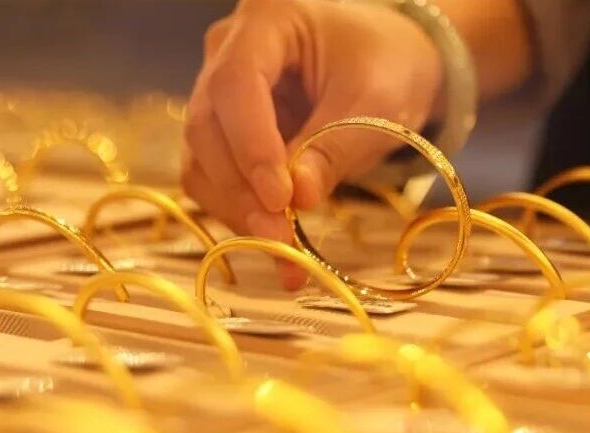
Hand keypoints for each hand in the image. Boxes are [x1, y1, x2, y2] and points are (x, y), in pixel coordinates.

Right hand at [182, 0, 441, 288]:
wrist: (388, 64)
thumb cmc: (386, 65)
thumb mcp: (375, 102)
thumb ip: (333, 148)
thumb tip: (295, 201)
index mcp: (266, 20)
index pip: (236, 84)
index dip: (250, 145)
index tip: (279, 198)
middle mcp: (226, 52)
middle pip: (208, 126)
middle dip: (240, 189)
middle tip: (279, 239)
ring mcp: (216, 93)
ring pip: (202, 159)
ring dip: (235, 209)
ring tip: (281, 253)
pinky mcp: (221, 133)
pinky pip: (214, 178)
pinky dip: (240, 214)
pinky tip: (274, 249)